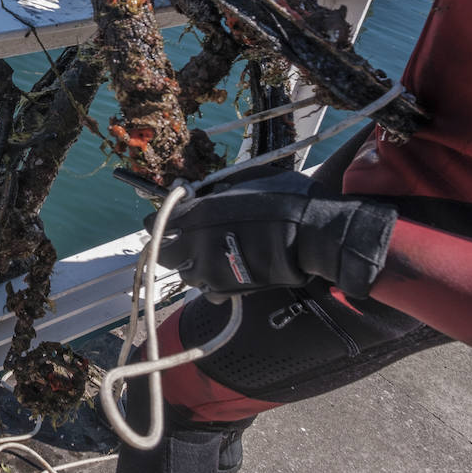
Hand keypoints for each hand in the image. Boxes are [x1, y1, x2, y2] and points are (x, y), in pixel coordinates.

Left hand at [146, 168, 396, 299]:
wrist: (312, 235)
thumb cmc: (286, 200)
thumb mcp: (249, 180)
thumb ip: (220, 188)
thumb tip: (207, 192)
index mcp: (198, 213)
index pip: (159, 221)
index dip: (160, 220)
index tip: (165, 219)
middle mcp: (197, 244)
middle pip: (165, 253)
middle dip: (168, 247)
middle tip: (179, 242)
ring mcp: (212, 270)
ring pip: (185, 274)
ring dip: (190, 266)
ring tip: (204, 258)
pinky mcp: (229, 289)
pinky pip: (207, 292)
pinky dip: (209, 286)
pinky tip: (220, 275)